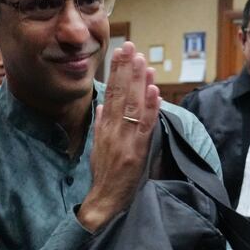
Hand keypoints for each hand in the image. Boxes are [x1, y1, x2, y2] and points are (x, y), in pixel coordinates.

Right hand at [77, 42, 160, 231]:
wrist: (104, 203)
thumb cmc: (103, 177)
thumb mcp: (97, 147)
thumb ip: (100, 125)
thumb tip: (102, 104)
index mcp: (104, 127)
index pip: (111, 92)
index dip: (116, 71)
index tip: (121, 51)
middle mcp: (113, 130)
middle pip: (120, 94)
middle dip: (126, 69)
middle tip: (131, 46)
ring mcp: (125, 140)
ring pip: (132, 106)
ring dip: (138, 82)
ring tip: (142, 61)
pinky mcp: (136, 152)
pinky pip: (144, 126)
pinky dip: (149, 108)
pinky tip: (153, 91)